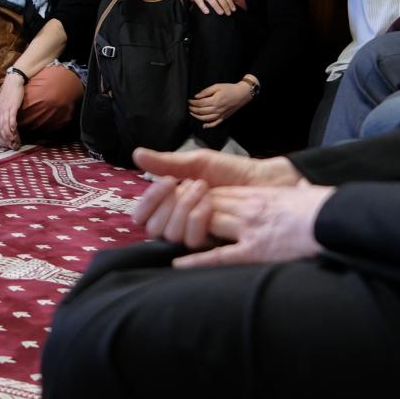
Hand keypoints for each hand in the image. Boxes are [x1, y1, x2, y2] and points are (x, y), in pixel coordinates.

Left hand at [0, 73, 25, 147]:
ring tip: (13, 141)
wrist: (13, 81)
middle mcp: (0, 111)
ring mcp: (5, 109)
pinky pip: (11, 118)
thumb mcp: (3, 102)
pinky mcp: (12, 106)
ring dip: (9, 134)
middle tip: (10, 145)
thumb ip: (3, 111)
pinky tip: (14, 131)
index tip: (5, 141)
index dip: (0, 135)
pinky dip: (12, 125)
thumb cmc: (10, 91)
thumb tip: (5, 118)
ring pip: (5, 124)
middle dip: (5, 138)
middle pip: (0, 128)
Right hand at [130, 146, 300, 244]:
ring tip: (205, 190)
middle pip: (154, 228)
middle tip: (194, 184)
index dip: (149, 201)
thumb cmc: (231, 171)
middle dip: (172, 203)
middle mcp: (178, 222)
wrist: (263, 180)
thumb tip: (136, 154)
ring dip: (186, 208)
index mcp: (170, 204)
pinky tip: (208, 205)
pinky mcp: (212, 244)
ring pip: (172, 234)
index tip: (168, 181)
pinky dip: (197, 220)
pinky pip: (192, 241)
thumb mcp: (197, 163)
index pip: (142, 215)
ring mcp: (195, 234)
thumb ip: (166, 163)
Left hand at [171, 181, 336, 268]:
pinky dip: (197, 260)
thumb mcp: (301, 194)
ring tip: (167, 234)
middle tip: (165, 217)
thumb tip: (303, 189)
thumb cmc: (325, 208)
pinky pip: (220, 256)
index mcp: (259, 194)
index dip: (196, 197)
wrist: (339, 219)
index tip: (181, 201)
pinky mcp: (256, 251)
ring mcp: (251, 229)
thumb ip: (291, 193)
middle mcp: (250, 208)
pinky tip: (179, 264)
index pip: (218, 193)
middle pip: (206, 205)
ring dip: (186, 227)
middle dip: (185, 210)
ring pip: (208, 223)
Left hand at [188, 80, 254, 126]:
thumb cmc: (230, 89)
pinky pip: (215, 124)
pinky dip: (209, 126)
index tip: (189, 101)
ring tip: (192, 113)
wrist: (242, 94)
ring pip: (206, 119)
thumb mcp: (217, 86)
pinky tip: (204, 126)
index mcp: (215, 100)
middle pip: (201, 111)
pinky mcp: (224, 117)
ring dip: (197, 117)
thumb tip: (196, 96)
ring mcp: (220, 115)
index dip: (193, 102)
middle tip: (189, 107)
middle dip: (193, 109)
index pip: (200, 103)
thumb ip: (206, 91)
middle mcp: (217, 109)